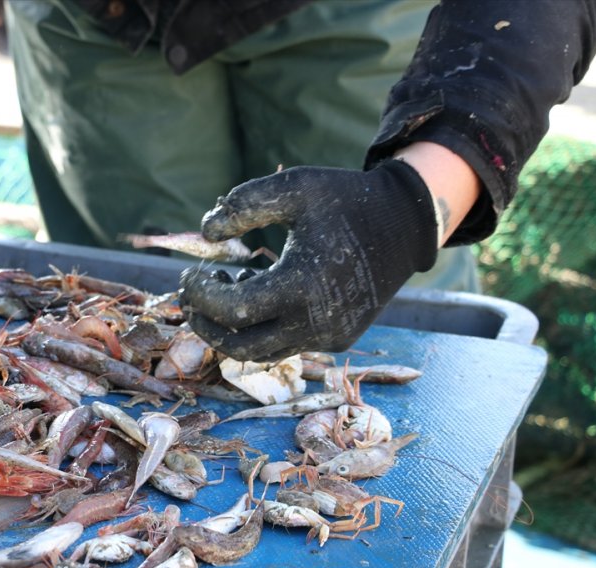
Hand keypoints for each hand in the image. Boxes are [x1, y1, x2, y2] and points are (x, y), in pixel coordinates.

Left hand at [179, 160, 438, 361]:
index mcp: (303, 285)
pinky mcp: (338, 338)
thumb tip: (207, 232)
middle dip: (206, 324)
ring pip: (263, 351)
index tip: (190, 274)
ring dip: (232, 329)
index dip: (202, 295)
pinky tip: (261, 290)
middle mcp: (317, 321)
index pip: (233, 310)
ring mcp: (329, 335)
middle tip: (191, 296)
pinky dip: (263, 326)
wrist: (405, 224)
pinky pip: (288, 344)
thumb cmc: (346, 200)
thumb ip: (246, 204)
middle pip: (240, 346)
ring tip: (227, 287)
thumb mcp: (295, 187)